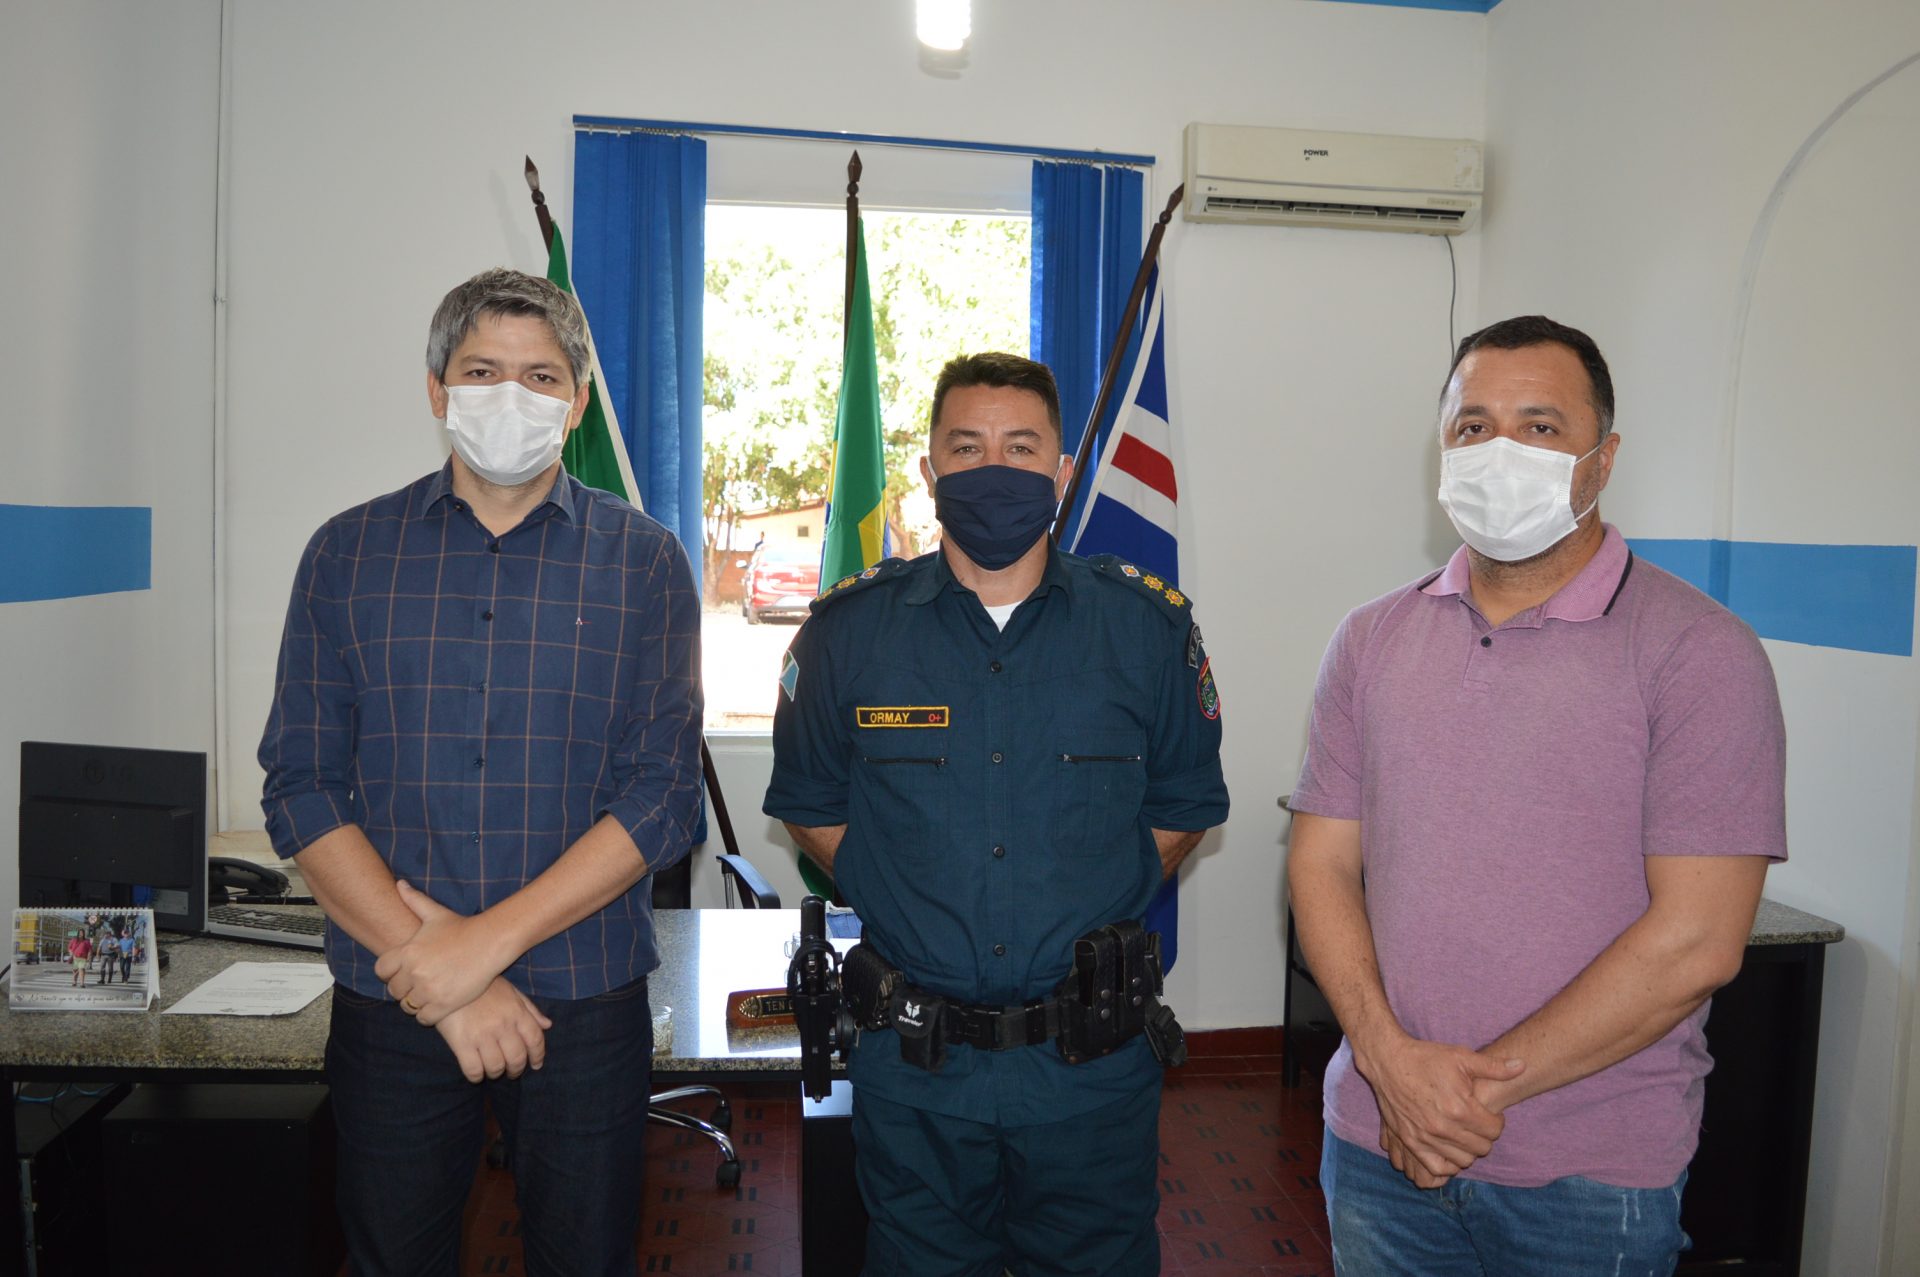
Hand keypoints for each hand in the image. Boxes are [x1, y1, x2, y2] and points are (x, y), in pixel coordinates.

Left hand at [374, 881, 510, 1024]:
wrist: (490, 942)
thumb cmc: (462, 928)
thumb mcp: (436, 913)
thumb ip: (414, 900)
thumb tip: (399, 884)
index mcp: (408, 952)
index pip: (381, 971)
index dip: (390, 972)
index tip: (402, 972)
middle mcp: (414, 972)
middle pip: (394, 991)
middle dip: (404, 988)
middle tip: (418, 984)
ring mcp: (429, 990)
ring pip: (407, 1006)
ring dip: (415, 1002)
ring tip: (428, 994)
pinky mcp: (443, 1005)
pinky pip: (423, 1018)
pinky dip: (427, 1014)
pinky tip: (437, 1004)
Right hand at [434, 976, 551, 1082]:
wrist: (448, 980)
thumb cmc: (482, 986)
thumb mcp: (510, 991)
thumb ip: (529, 1009)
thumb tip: (548, 1025)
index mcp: (517, 1011)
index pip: (535, 1040)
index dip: (538, 1056)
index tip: (536, 1065)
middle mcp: (503, 1025)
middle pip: (517, 1058)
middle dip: (516, 1070)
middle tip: (511, 1072)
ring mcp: (482, 1035)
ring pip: (496, 1067)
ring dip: (496, 1073)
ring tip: (493, 1071)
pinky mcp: (462, 1043)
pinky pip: (473, 1070)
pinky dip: (476, 1077)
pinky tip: (476, 1073)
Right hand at [1355, 1034, 1523, 1182]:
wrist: (1388, 1061)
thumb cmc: (1426, 1057)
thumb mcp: (1461, 1057)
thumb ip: (1493, 1067)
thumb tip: (1522, 1066)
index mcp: (1459, 1107)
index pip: (1494, 1131)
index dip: (1496, 1121)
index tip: (1488, 1113)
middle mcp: (1443, 1127)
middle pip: (1481, 1148)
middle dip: (1484, 1136)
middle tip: (1477, 1123)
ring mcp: (1425, 1137)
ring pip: (1463, 1160)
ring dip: (1468, 1150)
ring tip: (1464, 1134)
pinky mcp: (1410, 1142)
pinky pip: (1437, 1168)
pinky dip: (1448, 1164)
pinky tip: (1449, 1149)